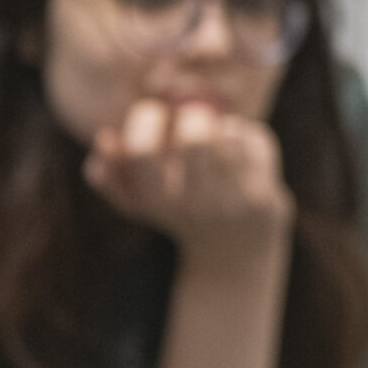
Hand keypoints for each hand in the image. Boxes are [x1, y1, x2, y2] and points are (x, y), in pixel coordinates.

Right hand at [83, 99, 293, 265]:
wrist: (234, 254)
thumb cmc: (180, 213)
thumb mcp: (138, 202)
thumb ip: (109, 174)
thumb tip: (106, 137)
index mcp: (154, 202)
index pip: (141, 152)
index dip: (146, 120)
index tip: (153, 113)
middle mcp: (191, 207)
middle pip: (195, 140)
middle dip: (195, 116)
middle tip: (195, 118)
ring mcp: (230, 205)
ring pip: (228, 135)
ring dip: (224, 125)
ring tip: (221, 134)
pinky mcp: (262, 199)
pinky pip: (255, 141)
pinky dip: (250, 136)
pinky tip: (244, 148)